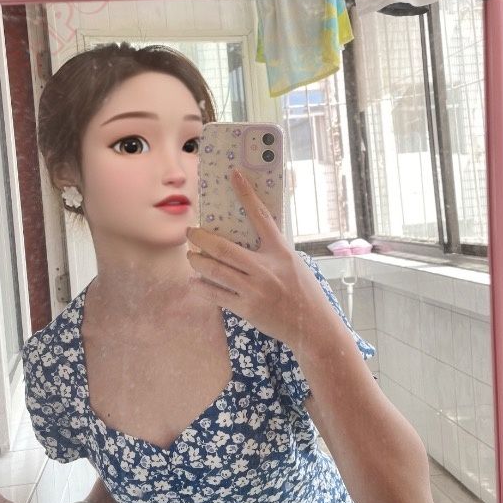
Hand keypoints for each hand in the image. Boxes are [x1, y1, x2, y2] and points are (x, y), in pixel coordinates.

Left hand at [186, 168, 332, 347]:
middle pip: (223, 248)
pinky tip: (194, 282)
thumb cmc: (304, 292)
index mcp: (280, 251)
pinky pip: (216, 295)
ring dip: (197, 262)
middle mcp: (266, 268)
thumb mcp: (293, 263)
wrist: (312, 326)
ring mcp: (255, 289)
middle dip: (200, 238)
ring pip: (215, 271)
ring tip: (191, 256)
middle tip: (190, 232)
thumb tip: (247, 236)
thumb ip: (272, 249)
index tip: (233, 175)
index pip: (261, 216)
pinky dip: (201, 287)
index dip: (246, 194)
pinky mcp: (247, 308)